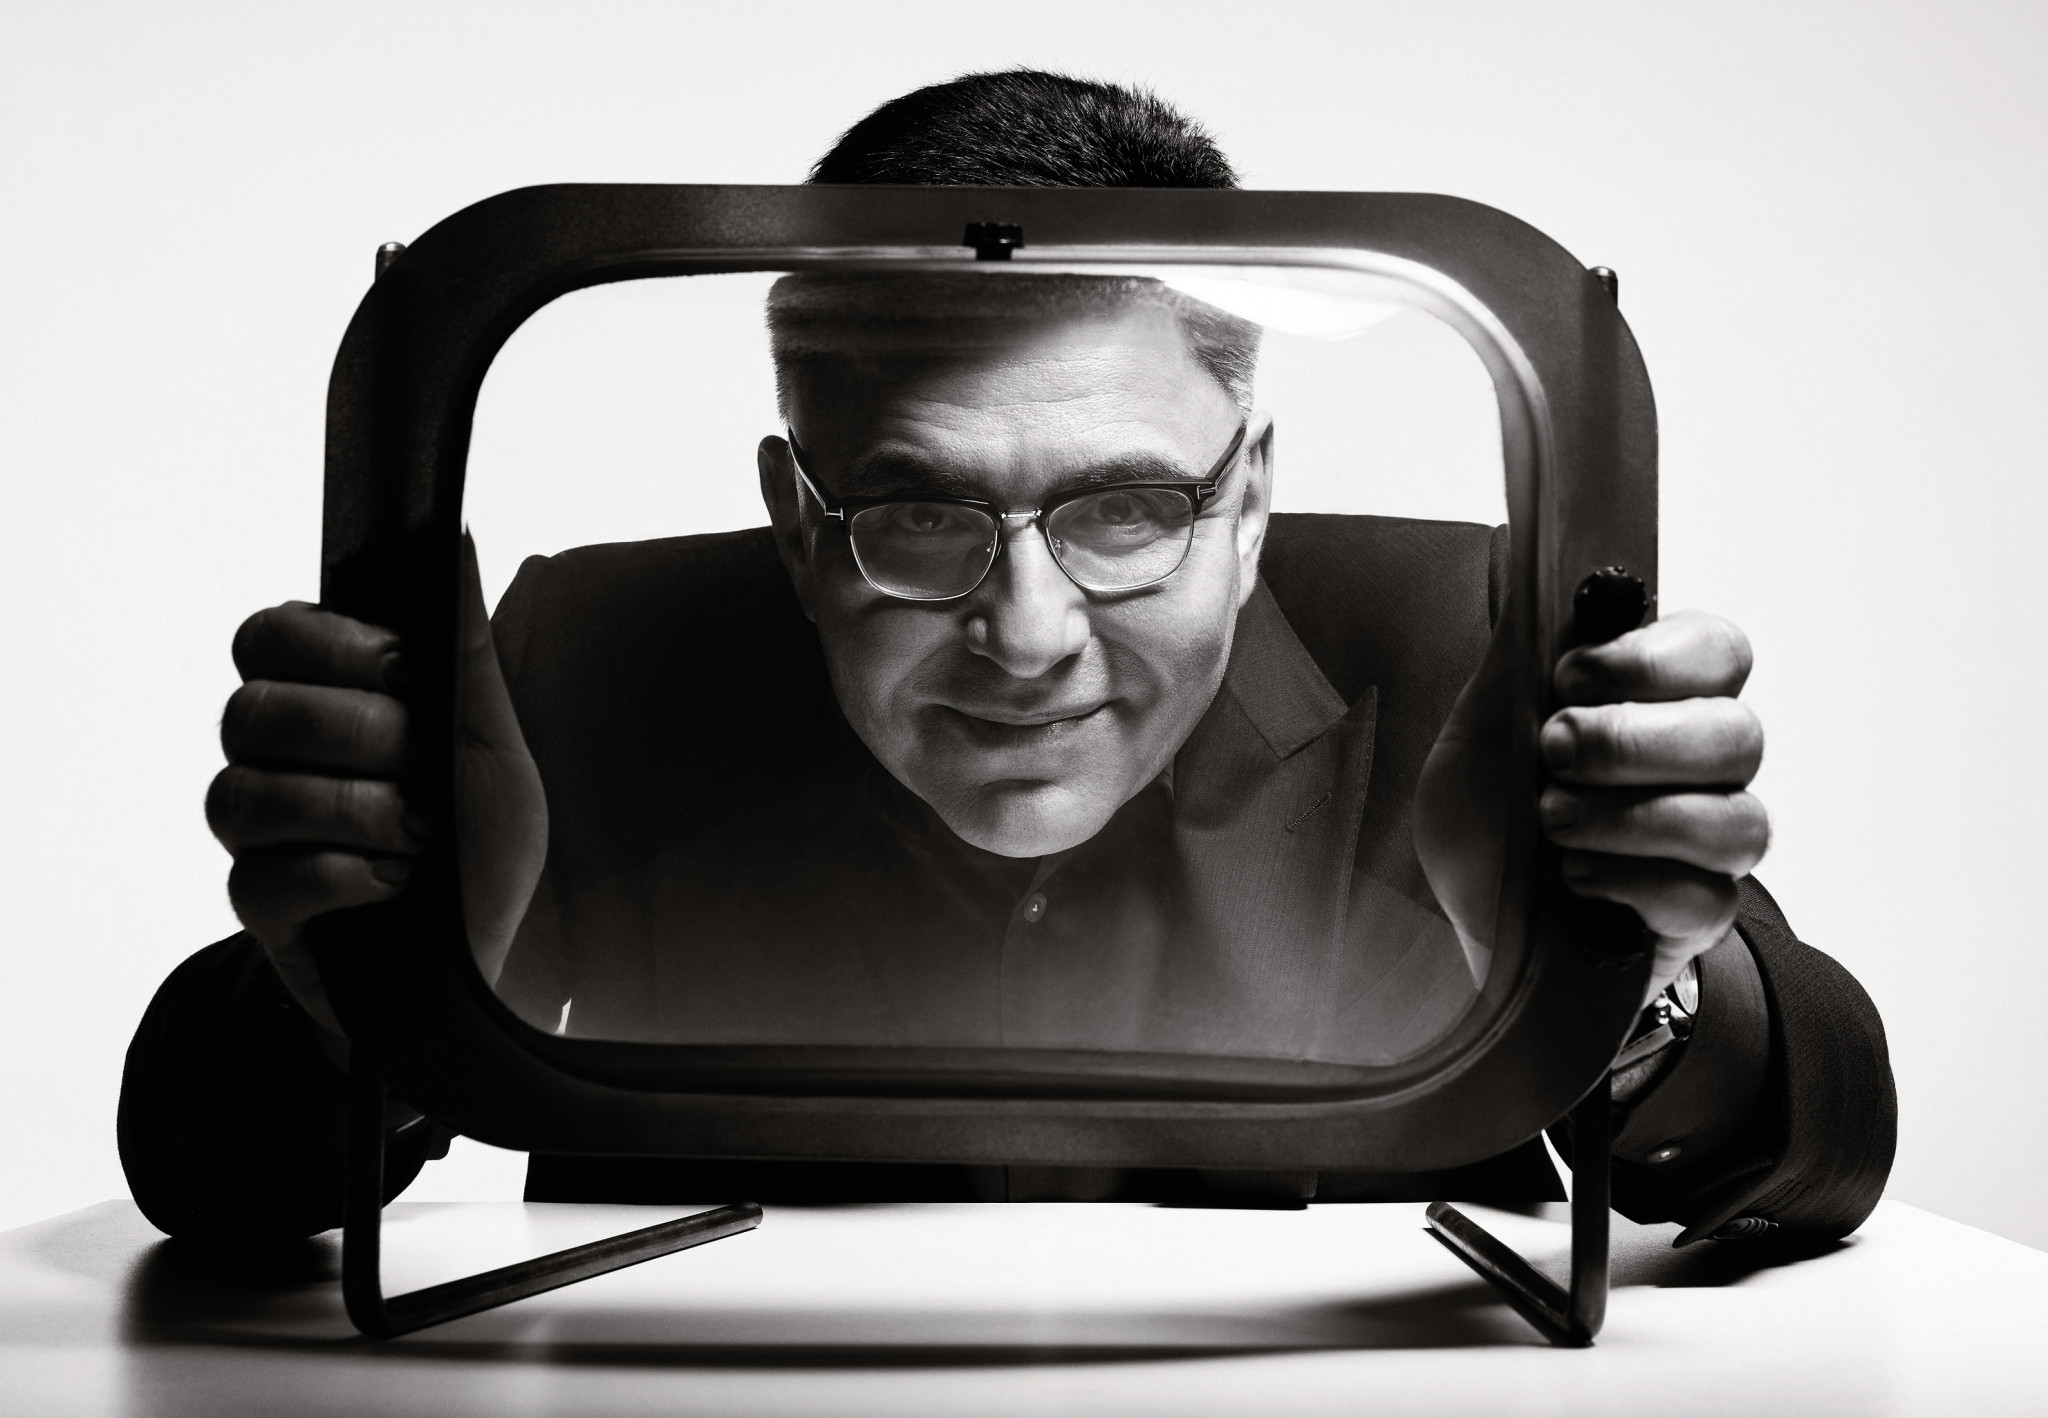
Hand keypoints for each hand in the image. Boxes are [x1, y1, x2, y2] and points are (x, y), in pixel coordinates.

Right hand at [206, 538, 546, 1031]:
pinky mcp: (265, 915)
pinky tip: (397, 883)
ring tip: (422, 834)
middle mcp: (274, 762)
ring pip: (245, 796)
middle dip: (358, 737)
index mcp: (321, 703)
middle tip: (424, 769)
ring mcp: (260, 840)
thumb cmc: (485, 841)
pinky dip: (344, 875)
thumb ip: (462, 642)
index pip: (264, 637)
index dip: (329, 648)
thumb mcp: (490, 737)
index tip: (406, 675)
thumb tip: (456, 534)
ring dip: (357, 810)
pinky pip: (261, 880)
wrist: (495, 953)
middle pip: (250, 713)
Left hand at [1415, 610, 1768, 1007]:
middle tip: (1553, 753)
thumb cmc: (1486, 824)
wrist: (1468, 928)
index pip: (1717, 650)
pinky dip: (1633, 882)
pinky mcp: (1699, 918)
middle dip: (1633, 742)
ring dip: (1632, 817)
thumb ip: (1515, 655)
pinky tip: (1575, 881)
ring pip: (1739, 821)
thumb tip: (1530, 559)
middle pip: (1739, 733)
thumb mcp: (1479, 732)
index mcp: (1657, 702)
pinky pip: (1708, 897)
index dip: (1652, 659)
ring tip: (1553, 823)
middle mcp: (1701, 768)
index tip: (1567, 678)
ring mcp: (1709, 846)